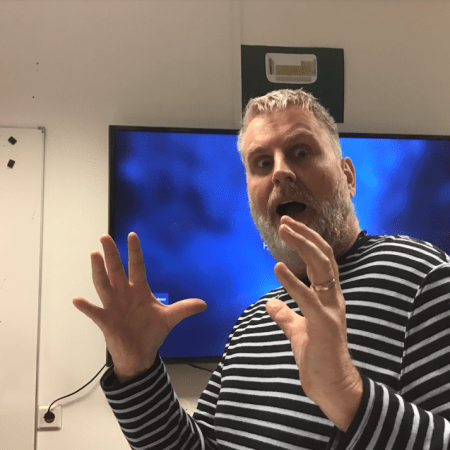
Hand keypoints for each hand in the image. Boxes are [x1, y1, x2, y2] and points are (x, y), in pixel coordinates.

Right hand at [73, 232, 206, 381]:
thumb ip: (184, 309)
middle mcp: (124, 293)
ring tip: (94, 255)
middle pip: (116, 270)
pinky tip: (77, 299)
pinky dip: (86, 307)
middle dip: (112, 254)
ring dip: (98, 271)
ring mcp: (113, 305)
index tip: (132, 235)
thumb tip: (204, 304)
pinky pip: (94, 312)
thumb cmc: (151, 332)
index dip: (135, 251)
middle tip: (105, 237)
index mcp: (139, 290)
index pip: (137, 266)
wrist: (140, 354)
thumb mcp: (169, 318)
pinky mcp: (106, 321)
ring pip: (104, 285)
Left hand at [266, 216, 361, 430]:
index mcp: (328, 296)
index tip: (290, 226)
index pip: (321, 260)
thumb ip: (286, 315)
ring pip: (322, 268)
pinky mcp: (325, 324)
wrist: (331, 385)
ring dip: (303, 246)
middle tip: (285, 221)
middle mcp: (333, 298)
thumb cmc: (317, 356)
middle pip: (323, 256)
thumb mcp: (297, 331)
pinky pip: (308, 298)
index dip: (307, 240)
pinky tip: (278, 267)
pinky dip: (292, 281)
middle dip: (305, 235)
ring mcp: (331, 309)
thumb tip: (270, 303)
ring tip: (285, 230)